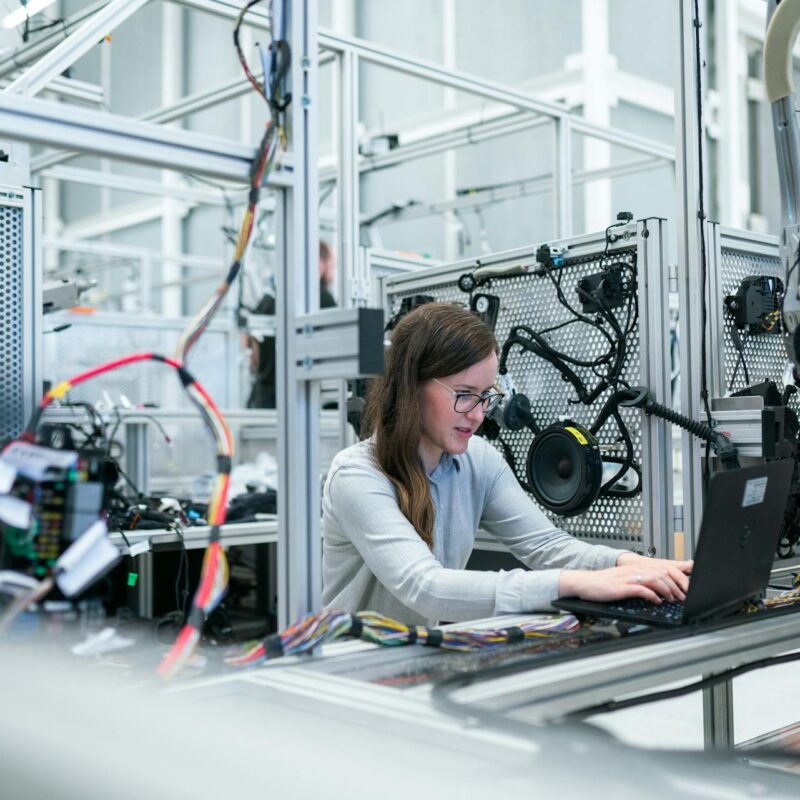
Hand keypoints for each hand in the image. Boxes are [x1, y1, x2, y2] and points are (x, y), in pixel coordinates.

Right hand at [559, 555, 692, 603]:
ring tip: (672, 599)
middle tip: (681, 596)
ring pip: (654, 579)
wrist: (584, 583)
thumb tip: (655, 589)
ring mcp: (627, 578)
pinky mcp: (622, 587)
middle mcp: (633, 570)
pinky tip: (657, 601)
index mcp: (634, 567)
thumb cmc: (602, 583)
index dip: (675, 578)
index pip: (660, 568)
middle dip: (675, 585)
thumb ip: (638, 581)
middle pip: (661, 573)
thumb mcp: (623, 579)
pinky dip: (652, 595)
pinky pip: (641, 590)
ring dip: (667, 590)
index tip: (683, 588)